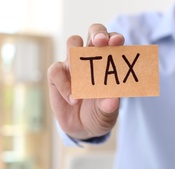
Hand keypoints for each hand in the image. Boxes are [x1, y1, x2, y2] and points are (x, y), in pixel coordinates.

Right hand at [47, 24, 124, 139]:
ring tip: (82, 75)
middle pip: (94, 32)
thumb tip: (112, 101)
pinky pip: (57, 70)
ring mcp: (73, 64)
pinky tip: (73, 99)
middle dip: (97, 33)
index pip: (113, 42)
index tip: (117, 42)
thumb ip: (109, 107)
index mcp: (109, 62)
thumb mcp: (107, 114)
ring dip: (77, 53)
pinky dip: (64, 84)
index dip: (114, 38)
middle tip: (100, 43)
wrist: (82, 129)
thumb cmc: (100, 114)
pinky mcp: (57, 75)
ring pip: (73, 43)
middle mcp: (92, 58)